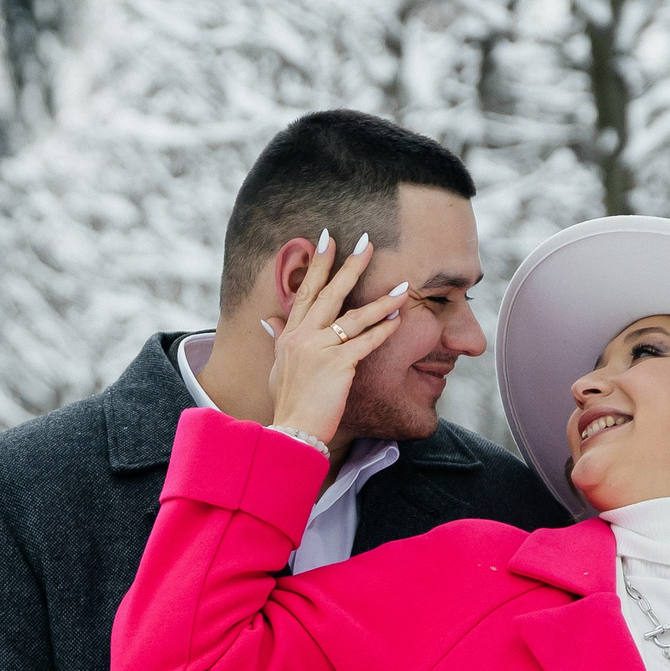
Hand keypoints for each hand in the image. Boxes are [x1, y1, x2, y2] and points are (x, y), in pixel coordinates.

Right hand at [264, 231, 407, 446]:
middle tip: (367, 243)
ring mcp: (319, 350)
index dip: (316, 264)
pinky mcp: (337, 366)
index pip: (304, 291)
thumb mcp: (277, 366)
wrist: (292, 430)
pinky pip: (365, 342)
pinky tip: (397, 319)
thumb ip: (277, 338)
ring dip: (380, 301)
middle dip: (349, 266)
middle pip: (329, 293)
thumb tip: (268, 319)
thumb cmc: (287, 401)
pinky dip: (382, 330)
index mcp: (289, 334)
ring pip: (354, 317)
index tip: (327, 239)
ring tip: (402, 287)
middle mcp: (302, 337)